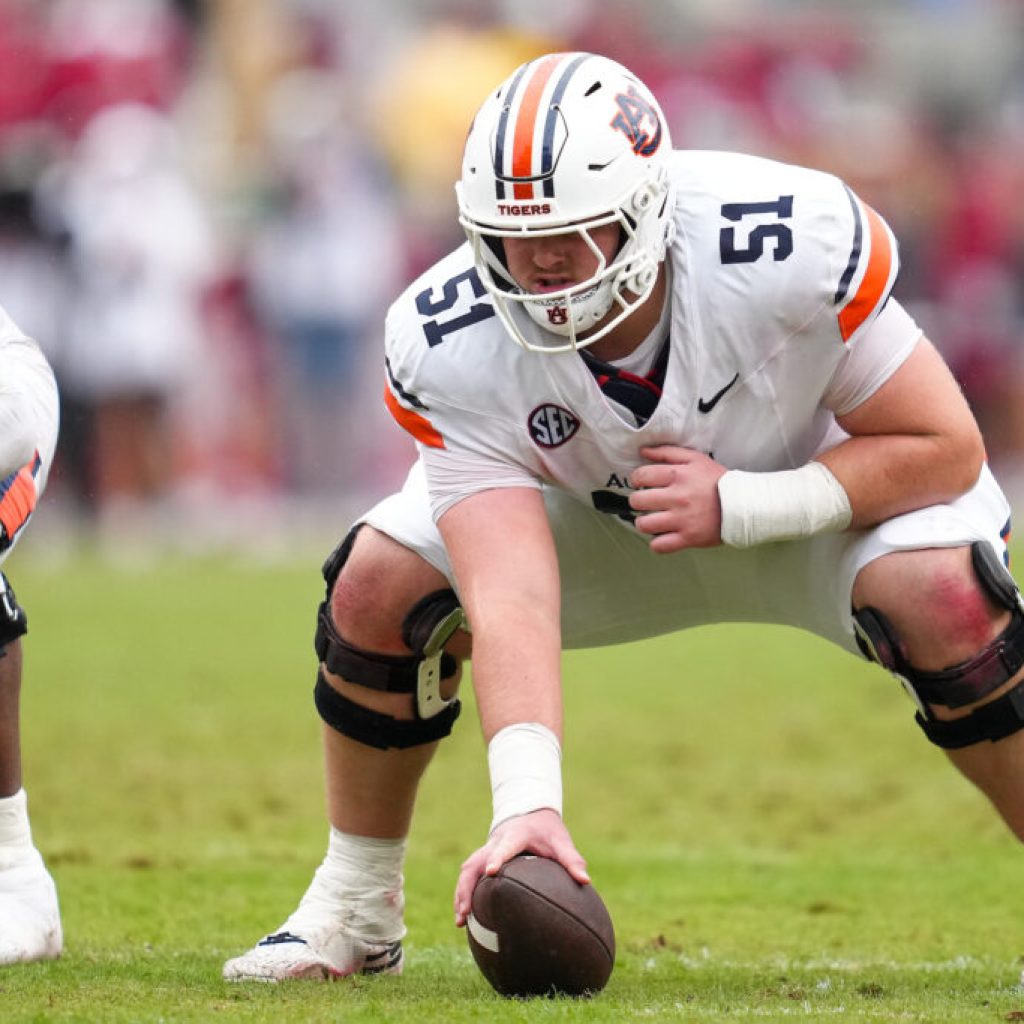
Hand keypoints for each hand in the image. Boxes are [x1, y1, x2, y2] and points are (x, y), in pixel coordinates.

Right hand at [453, 808, 588, 925]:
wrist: (530, 814)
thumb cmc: (547, 831)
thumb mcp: (561, 841)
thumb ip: (571, 859)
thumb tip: (585, 881)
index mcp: (514, 836)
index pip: (503, 848)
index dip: (497, 859)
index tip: (492, 873)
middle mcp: (495, 843)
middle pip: (474, 863)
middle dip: (467, 886)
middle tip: (465, 911)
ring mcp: (486, 850)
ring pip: (467, 871)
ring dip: (461, 893)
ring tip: (460, 920)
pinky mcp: (482, 859)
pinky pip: (469, 875)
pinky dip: (464, 893)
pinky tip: (464, 917)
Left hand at [630, 445, 726, 552]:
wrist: (744, 504)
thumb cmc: (717, 481)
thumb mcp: (696, 459)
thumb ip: (668, 452)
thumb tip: (643, 452)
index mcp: (678, 475)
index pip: (641, 476)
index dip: (637, 480)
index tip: (642, 483)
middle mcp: (677, 498)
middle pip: (638, 501)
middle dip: (638, 501)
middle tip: (647, 502)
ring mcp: (682, 520)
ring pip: (644, 524)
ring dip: (644, 523)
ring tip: (651, 520)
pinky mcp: (688, 538)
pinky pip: (659, 546)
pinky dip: (657, 543)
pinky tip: (662, 536)